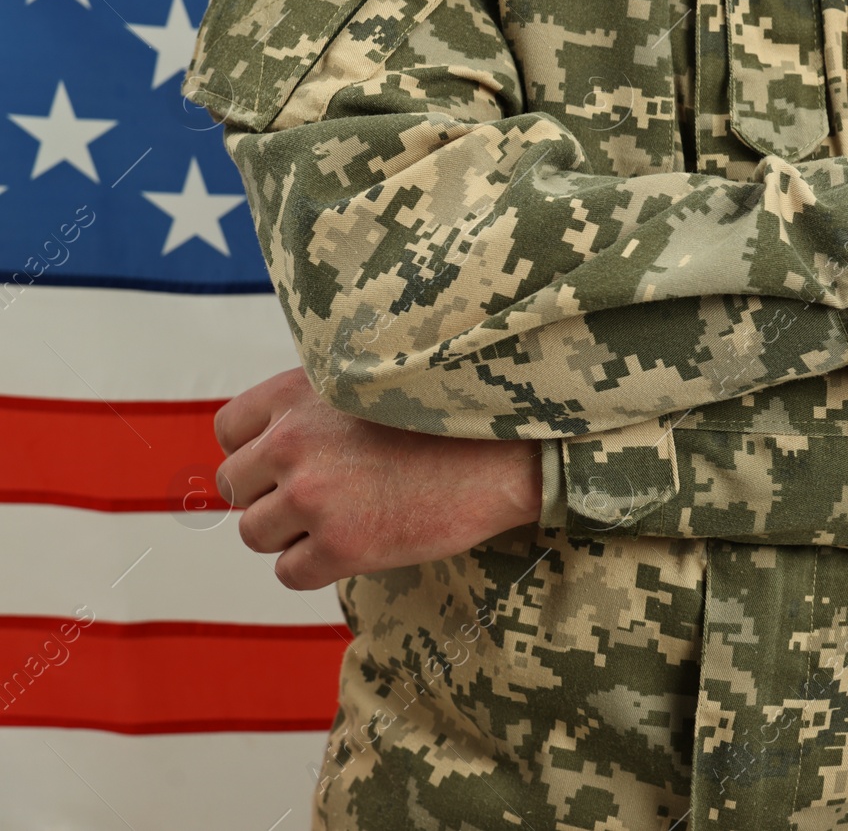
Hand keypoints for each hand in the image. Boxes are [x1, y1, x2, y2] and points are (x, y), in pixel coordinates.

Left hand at [212, 368, 541, 589]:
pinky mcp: (342, 546)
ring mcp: (314, 496)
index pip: (229, 431)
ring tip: (344, 521)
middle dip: (271, 496)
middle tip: (325, 498)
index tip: (294, 462)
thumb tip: (269, 450)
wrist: (509, 455)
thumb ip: (313, 407)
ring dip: (291, 535)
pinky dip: (316, 567)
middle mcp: (293, 442)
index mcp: (296, 394)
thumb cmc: (448, 418)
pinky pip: (289, 573)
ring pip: (255, 534)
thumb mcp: (369, 383)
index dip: (258, 452)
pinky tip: (358, 546)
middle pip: (234, 486)